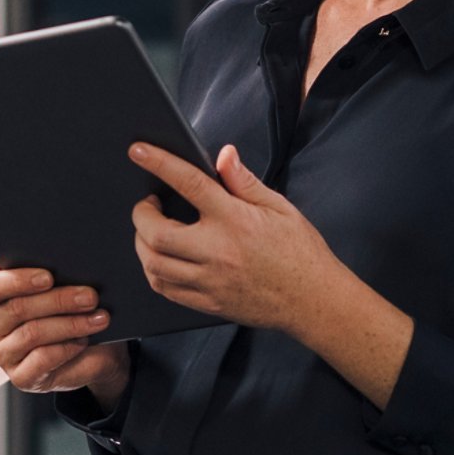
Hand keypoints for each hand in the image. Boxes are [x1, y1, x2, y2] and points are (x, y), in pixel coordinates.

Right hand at [0, 253, 130, 405]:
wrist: (93, 351)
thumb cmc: (70, 312)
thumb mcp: (59, 287)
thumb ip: (38, 270)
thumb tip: (1, 254)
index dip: (18, 280)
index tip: (49, 277)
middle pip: (18, 309)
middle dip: (58, 300)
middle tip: (90, 296)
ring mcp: (4, 355)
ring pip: (32, 333)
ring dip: (70, 324)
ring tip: (98, 318)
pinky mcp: (21, 378)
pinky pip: (42, 358)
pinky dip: (67, 347)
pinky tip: (84, 340)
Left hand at [129, 141, 344, 333]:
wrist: (315, 301)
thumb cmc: (301, 251)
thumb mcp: (279, 208)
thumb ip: (244, 182)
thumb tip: (223, 154)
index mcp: (236, 220)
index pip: (189, 184)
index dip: (159, 163)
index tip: (138, 151)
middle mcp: (218, 252)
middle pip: (157, 234)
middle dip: (141, 216)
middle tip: (147, 206)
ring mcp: (211, 281)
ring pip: (154, 265)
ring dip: (142, 245)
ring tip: (151, 232)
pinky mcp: (209, 303)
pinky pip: (166, 290)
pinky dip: (154, 272)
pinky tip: (161, 260)